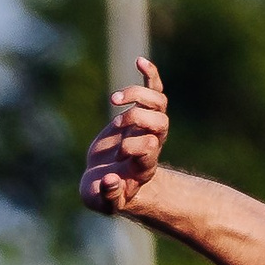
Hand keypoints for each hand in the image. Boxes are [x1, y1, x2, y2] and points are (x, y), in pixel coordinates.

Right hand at [80, 58, 168, 216]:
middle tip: (116, 124)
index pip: (150, 148)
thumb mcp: (104, 202)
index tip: (118, 155)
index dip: (134, 147)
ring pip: (158, 102)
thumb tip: (111, 179)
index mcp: (144, 166)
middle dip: (138, 119)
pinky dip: (149, 74)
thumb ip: (109, 196)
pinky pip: (153, 89)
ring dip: (138, 95)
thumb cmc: (104, 193)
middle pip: (161, 123)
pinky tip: (139, 61)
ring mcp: (148, 127)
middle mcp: (152, 145)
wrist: (106, 180)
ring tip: (114, 100)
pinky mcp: (140, 114)